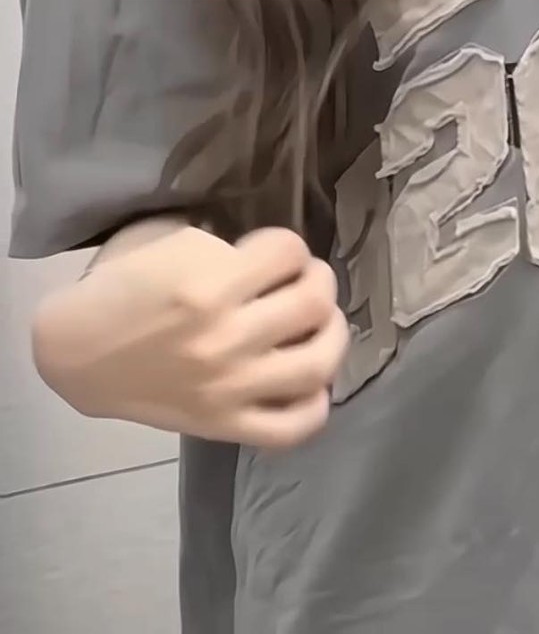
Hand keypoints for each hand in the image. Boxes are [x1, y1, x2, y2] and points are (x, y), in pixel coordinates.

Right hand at [32, 224, 349, 449]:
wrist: (78, 352)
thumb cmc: (122, 286)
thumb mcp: (168, 240)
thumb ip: (223, 244)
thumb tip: (271, 255)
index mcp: (209, 284)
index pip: (290, 250)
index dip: (286, 245)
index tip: (270, 254)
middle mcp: (225, 338)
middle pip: (314, 301)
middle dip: (318, 280)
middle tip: (303, 281)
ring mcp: (228, 388)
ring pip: (317, 364)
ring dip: (331, 336)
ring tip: (318, 325)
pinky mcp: (223, 425)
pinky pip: (292, 428)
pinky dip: (315, 405)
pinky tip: (307, 381)